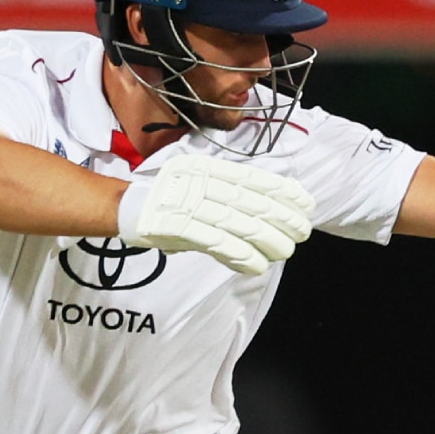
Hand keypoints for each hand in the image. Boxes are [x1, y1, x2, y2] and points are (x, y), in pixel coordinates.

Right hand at [117, 153, 315, 274]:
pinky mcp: (179, 228)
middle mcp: (202, 182)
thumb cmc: (172, 200)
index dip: (283, 191)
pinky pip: (216, 242)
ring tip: (285, 252)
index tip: (306, 203)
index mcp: (210, 169)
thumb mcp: (202, 185)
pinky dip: (240, 255)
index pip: (254, 179)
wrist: (129, 209)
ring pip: (238, 223)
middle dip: (282, 218)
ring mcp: (189, 204)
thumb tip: (272, 209)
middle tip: (303, 231)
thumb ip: (231, 195)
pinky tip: (257, 265)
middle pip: (251, 202)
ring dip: (267, 240)